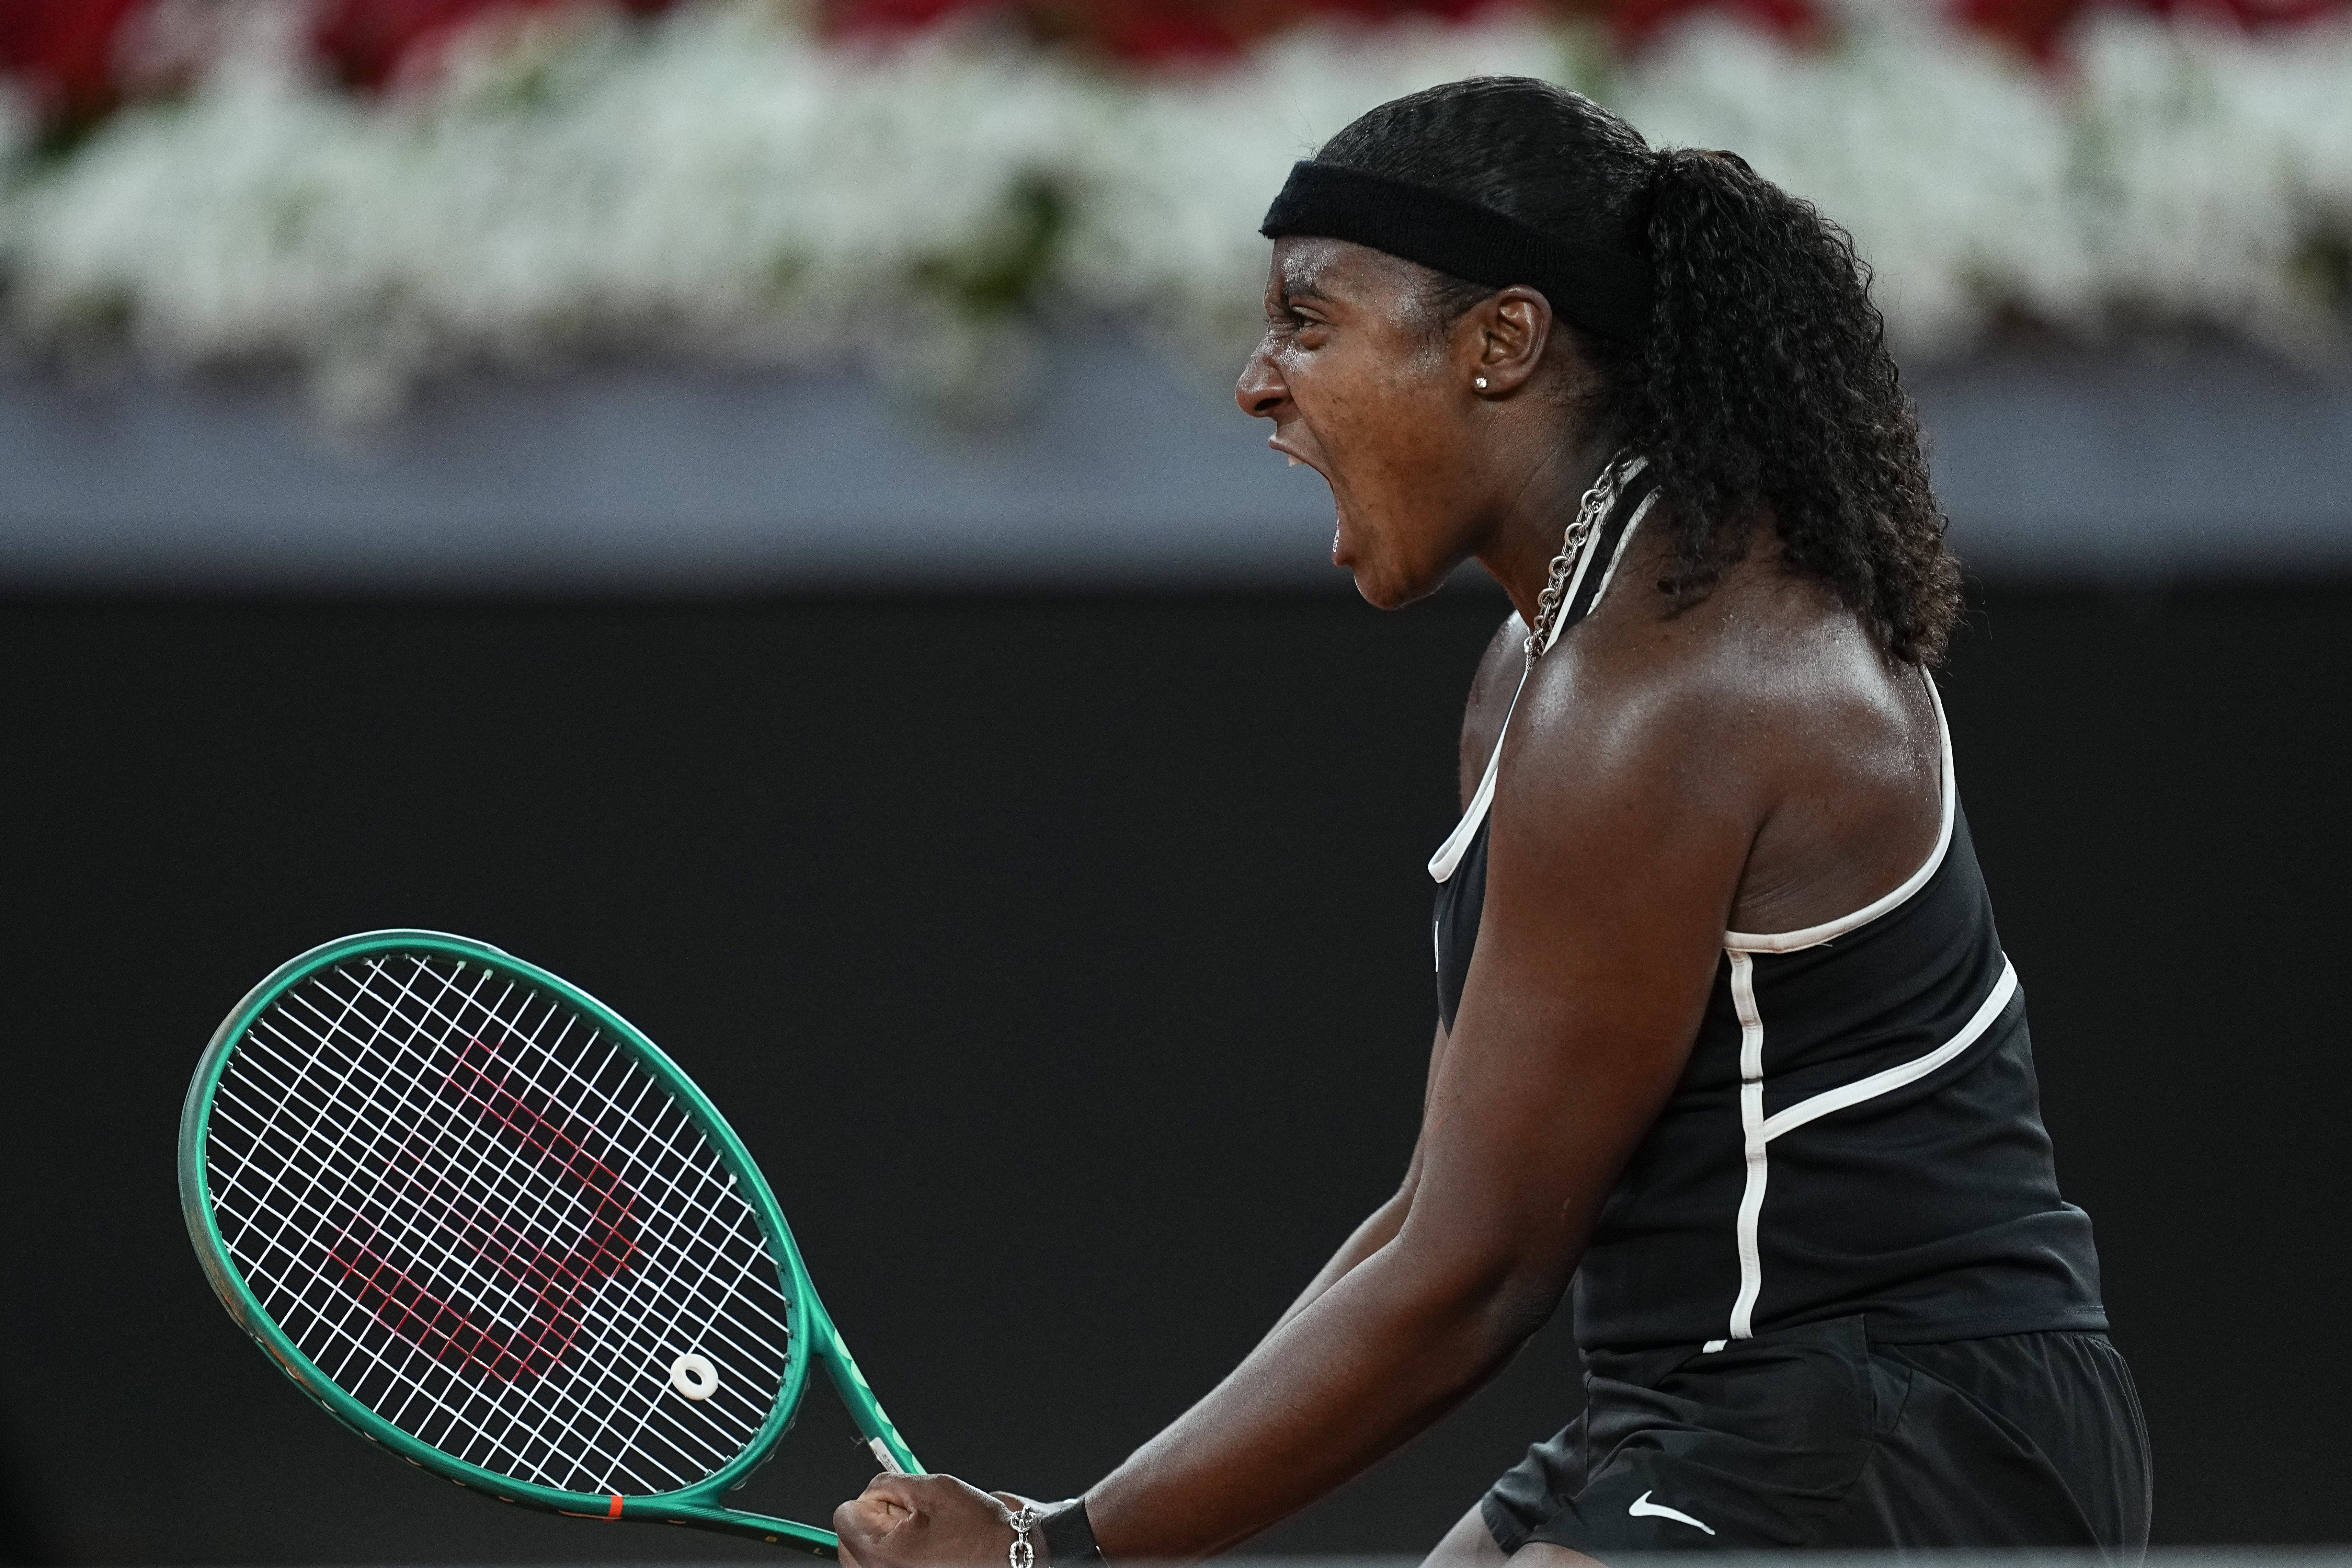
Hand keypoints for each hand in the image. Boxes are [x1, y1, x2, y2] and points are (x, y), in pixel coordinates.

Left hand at [834, 1472, 1033, 1567]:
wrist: (1009, 1557)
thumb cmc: (979, 1530)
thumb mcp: (934, 1488)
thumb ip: (890, 1484)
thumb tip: (869, 1491)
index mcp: (883, 1552)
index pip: (845, 1514)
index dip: (873, 1499)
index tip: (900, 1502)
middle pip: (848, 1538)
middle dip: (874, 1520)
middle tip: (914, 1518)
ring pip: (862, 1556)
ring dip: (884, 1539)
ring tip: (923, 1536)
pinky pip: (880, 1567)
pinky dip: (894, 1556)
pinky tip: (923, 1551)